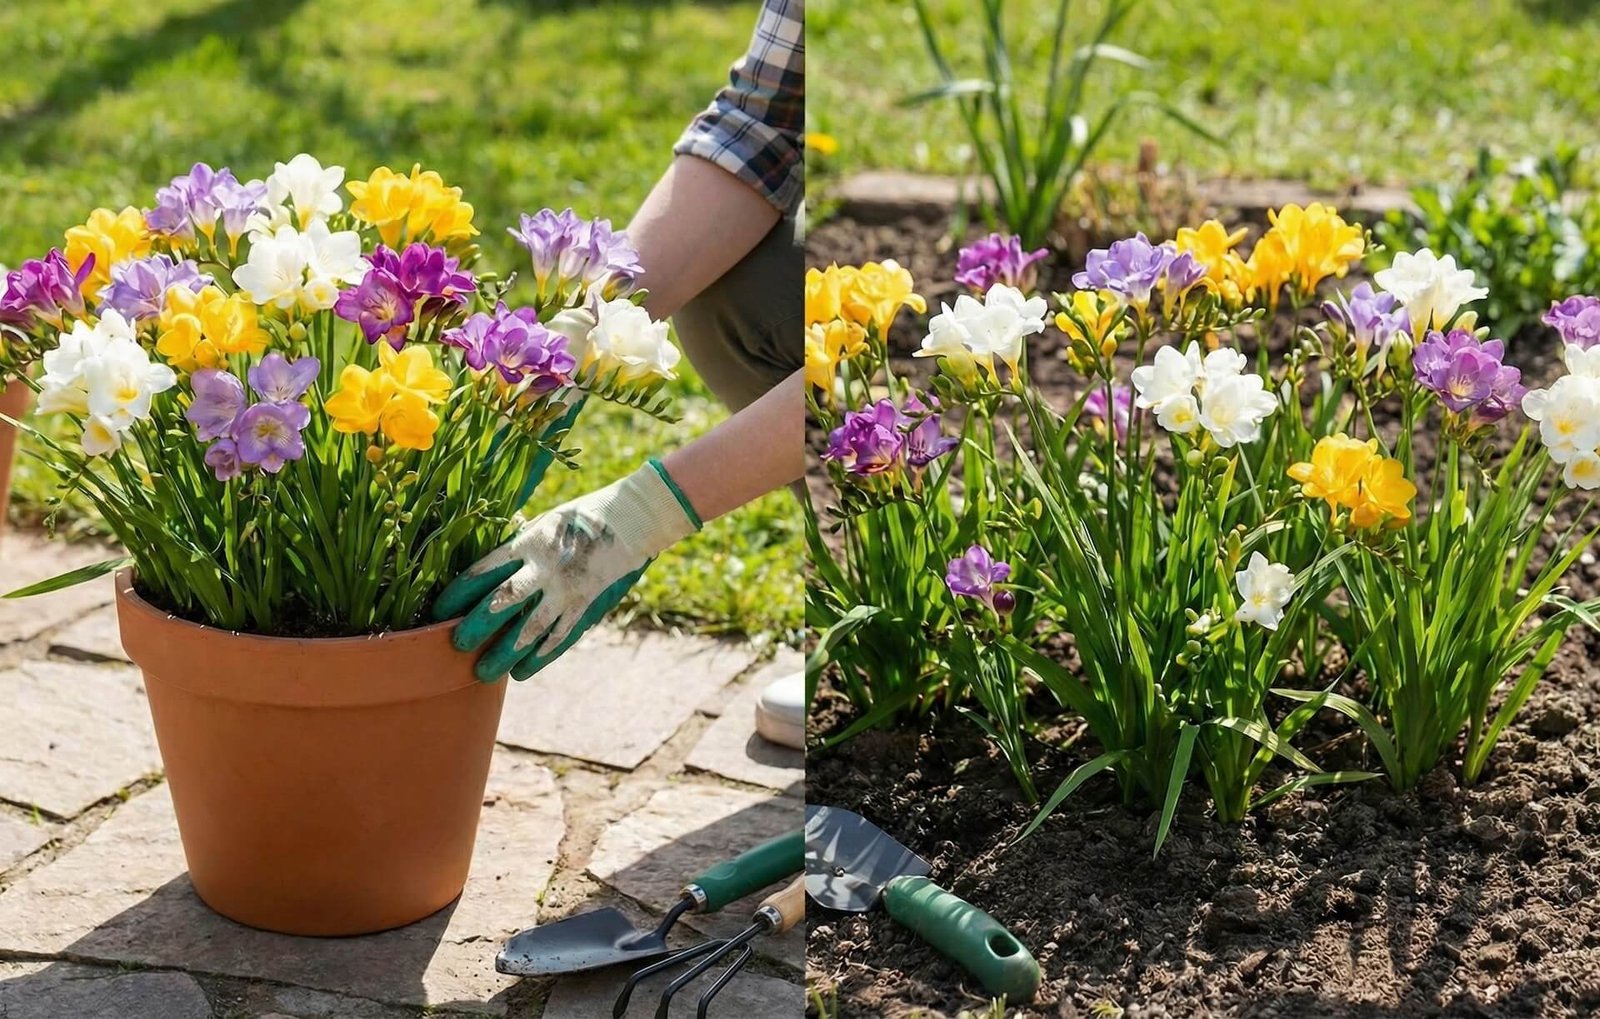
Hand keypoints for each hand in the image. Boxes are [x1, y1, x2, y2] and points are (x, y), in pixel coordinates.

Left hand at [433, 459, 700, 681]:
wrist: (634, 520)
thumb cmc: (583, 517)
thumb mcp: (544, 523)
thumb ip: (518, 547)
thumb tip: (486, 568)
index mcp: (529, 543)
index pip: (484, 572)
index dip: (458, 593)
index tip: (440, 610)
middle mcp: (545, 569)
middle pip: (501, 603)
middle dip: (476, 627)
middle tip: (456, 645)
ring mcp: (567, 591)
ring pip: (530, 630)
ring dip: (504, 654)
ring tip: (484, 672)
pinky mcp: (586, 606)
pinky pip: (559, 638)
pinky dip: (539, 657)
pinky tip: (521, 671)